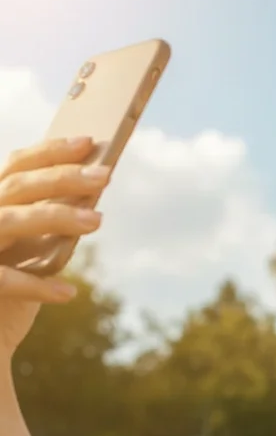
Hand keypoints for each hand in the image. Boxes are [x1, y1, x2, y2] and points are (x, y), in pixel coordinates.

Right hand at [0, 137, 109, 364]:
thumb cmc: (12, 290)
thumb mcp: (33, 252)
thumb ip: (50, 225)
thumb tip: (92, 196)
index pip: (16, 166)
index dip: (50, 152)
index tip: (89, 142)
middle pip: (17, 187)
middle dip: (62, 177)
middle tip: (105, 176)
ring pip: (9, 222)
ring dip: (54, 218)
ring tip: (97, 220)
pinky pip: (2, 280)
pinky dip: (35, 286)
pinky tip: (67, 293)